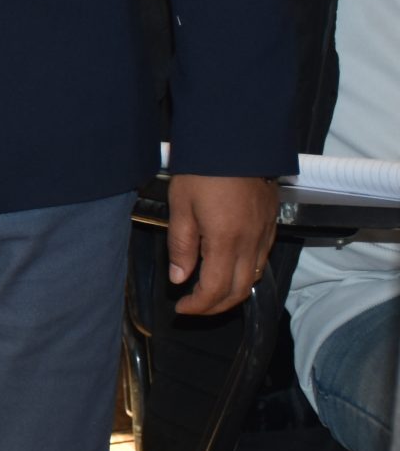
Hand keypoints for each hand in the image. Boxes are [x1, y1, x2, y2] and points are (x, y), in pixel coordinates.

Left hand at [168, 173, 279, 315]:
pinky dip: (245, 274)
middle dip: (216, 307)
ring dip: (232, 292)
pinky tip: (228, 269)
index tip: (181, 308)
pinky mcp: (271, 225)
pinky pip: (262, 261)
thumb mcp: (180, 206)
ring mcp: (264, 235)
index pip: (215, 290)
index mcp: (226, 241)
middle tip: (193, 307)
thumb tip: (179, 279)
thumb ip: (181, 245)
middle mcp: (251, 243)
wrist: (235, 142)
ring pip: (254, 278)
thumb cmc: (203, 170)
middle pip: (239, 291)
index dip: (198, 306)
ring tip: (208, 292)